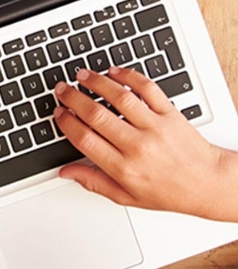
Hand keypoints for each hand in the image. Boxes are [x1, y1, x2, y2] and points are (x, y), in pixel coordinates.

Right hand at [55, 66, 237, 220]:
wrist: (209, 185)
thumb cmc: (170, 192)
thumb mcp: (128, 197)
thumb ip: (94, 182)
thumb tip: (66, 172)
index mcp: (124, 168)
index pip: (84, 139)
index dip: (66, 122)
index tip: (59, 113)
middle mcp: (138, 146)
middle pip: (96, 115)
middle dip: (73, 98)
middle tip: (62, 89)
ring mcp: (155, 127)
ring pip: (119, 97)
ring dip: (96, 82)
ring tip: (82, 75)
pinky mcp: (170, 114)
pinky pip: (147, 89)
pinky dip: (129, 76)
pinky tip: (115, 71)